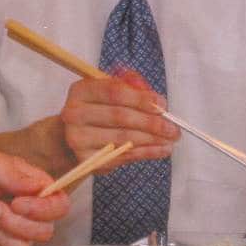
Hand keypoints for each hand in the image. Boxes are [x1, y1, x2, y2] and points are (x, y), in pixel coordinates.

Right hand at [60, 68, 179, 166]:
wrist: (73, 137)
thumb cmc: (98, 111)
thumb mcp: (109, 91)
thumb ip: (131, 86)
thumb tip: (154, 96)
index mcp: (81, 91)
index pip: (114, 91)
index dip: (141, 98)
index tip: (162, 105)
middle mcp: (74, 113)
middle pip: (120, 116)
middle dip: (151, 122)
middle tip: (173, 127)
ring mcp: (78, 138)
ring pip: (123, 138)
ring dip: (152, 139)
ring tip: (170, 139)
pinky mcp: (86, 159)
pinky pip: (123, 156)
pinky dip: (146, 153)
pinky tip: (160, 150)